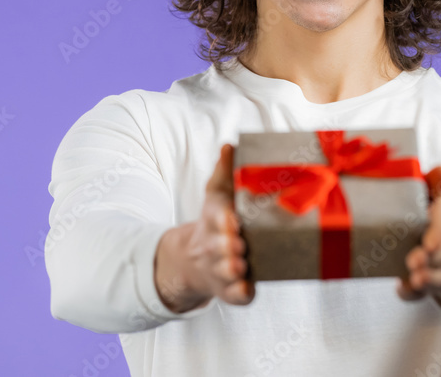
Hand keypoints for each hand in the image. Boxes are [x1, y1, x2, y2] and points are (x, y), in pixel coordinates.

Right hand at [172, 143, 254, 307]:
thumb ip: (224, 171)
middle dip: (228, 246)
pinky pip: (234, 296)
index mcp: (213, 221)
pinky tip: (246, 290)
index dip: (223, 219)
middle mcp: (214, 246)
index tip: (232, 217)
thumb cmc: (215, 221)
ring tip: (240, 265)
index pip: (216, 218)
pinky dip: (239, 294)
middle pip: (219, 247)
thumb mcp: (216, 195)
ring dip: (233, 269)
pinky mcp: (230, 290)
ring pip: (226, 271)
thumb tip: (229, 144)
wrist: (195, 260)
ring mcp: (220, 269)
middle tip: (239, 244)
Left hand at [396, 167, 440, 311]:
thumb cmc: (440, 218)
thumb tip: (439, 168)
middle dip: (430, 257)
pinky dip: (412, 293)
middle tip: (414, 260)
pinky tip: (403, 288)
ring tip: (414, 277)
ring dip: (426, 277)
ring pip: (437, 275)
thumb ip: (436, 182)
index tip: (429, 242)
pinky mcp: (429, 283)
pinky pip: (422, 294)